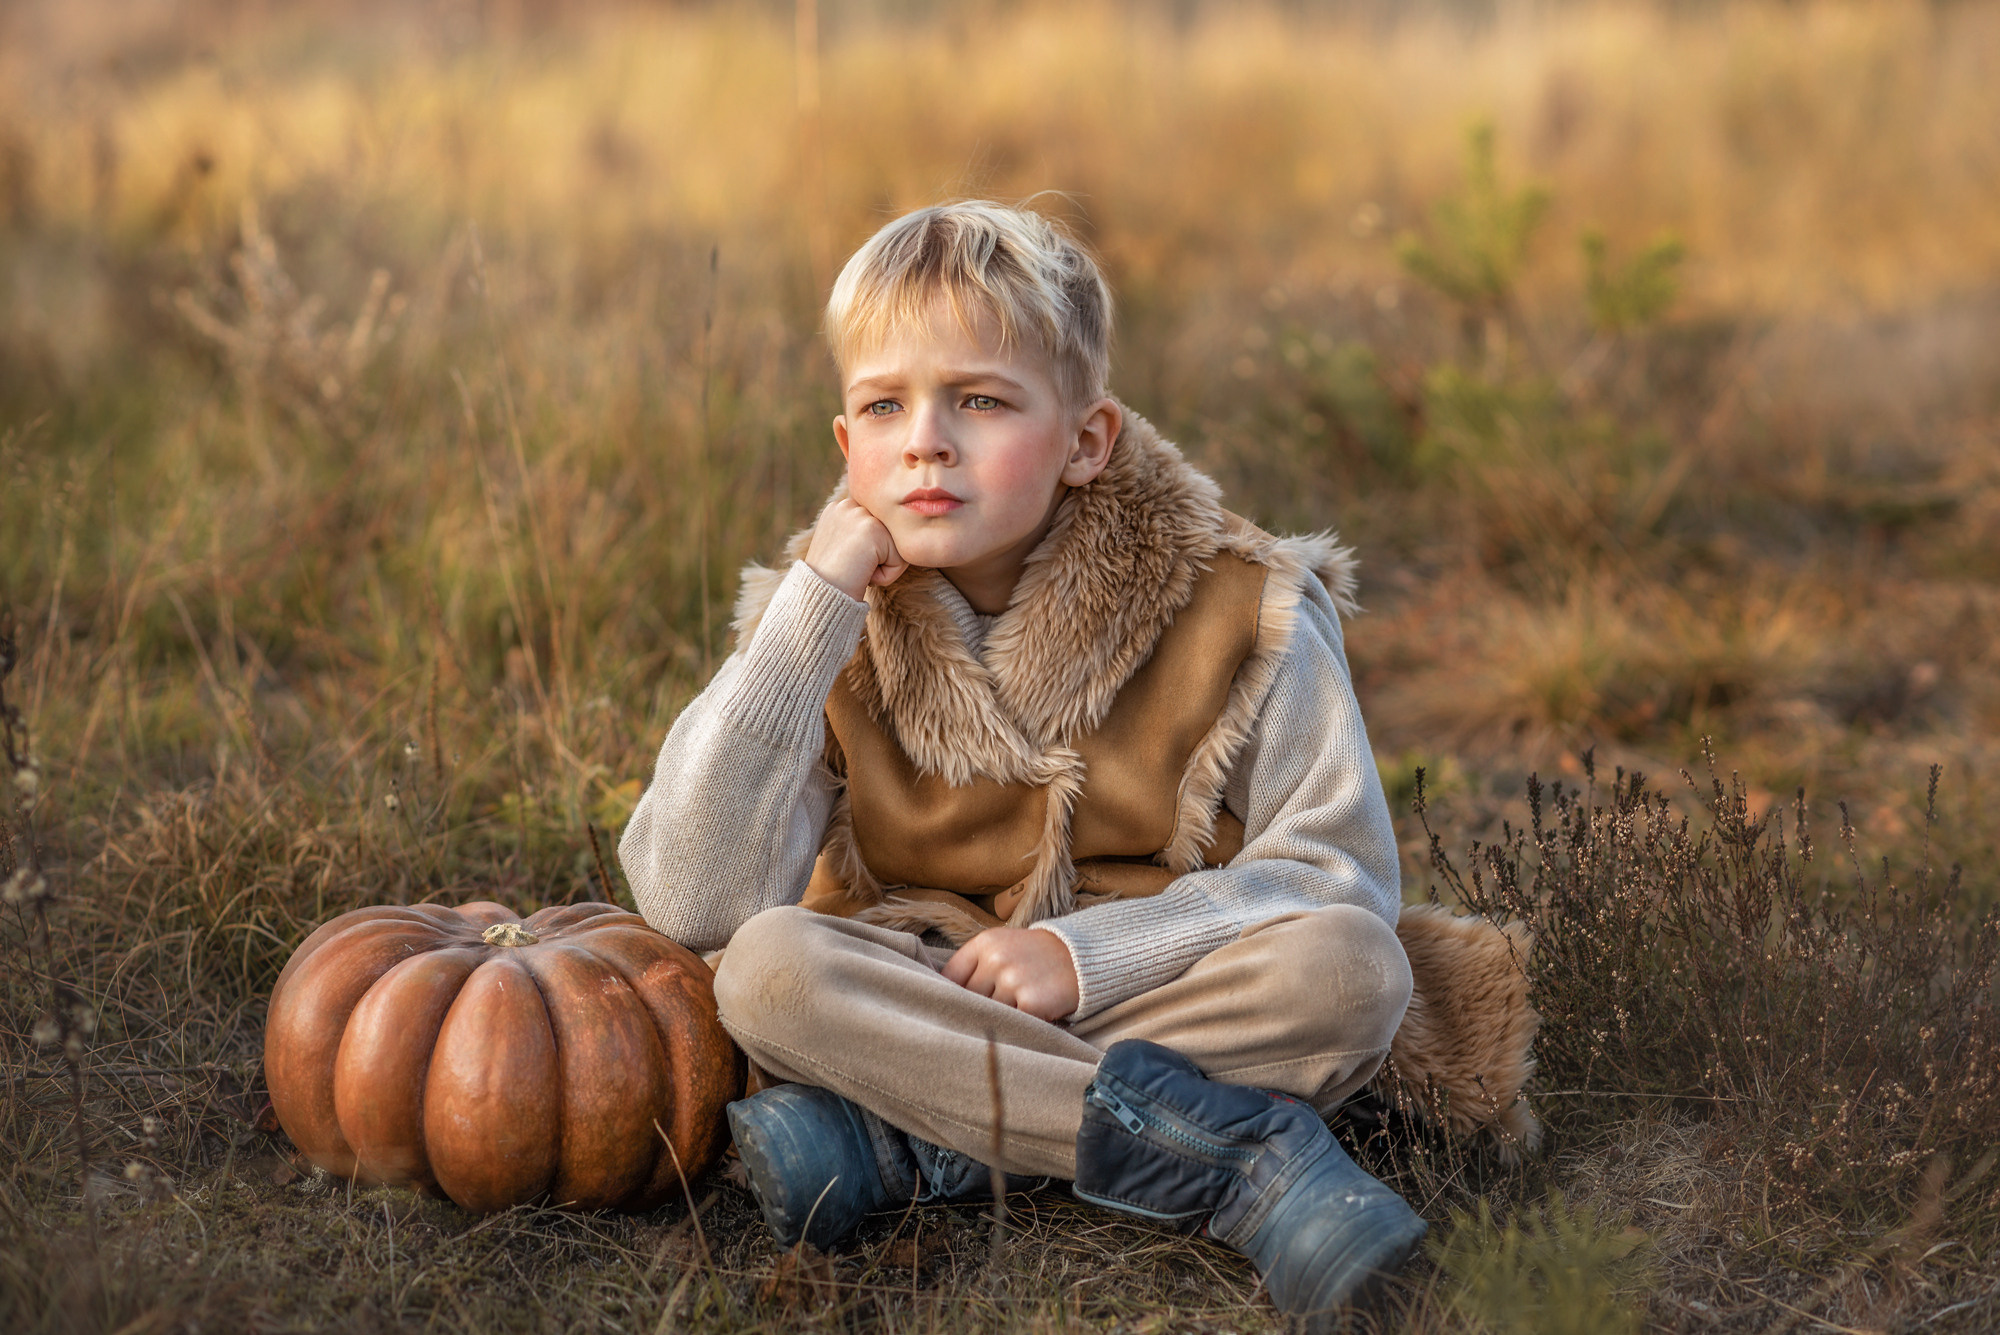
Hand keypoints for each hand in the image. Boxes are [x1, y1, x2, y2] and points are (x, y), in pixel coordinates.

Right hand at [804, 495, 907, 599]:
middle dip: (878, 558)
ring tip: (857, 570)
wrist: (820, 596)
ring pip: (897, 545)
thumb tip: (890, 529)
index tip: (848, 563)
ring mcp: (860, 514)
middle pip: (890, 533)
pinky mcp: (873, 529)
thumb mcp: (842, 548)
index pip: (879, 526)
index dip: (870, 552)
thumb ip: (862, 534)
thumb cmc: (833, 581)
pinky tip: (862, 574)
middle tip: (852, 568)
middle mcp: (848, 504)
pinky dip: (886, 575)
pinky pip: (900, 558)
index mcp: (840, 507)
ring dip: (882, 566)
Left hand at [942, 928, 1079, 1022]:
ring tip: (1017, 1010)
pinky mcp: (1031, 1002)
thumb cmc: (1036, 957)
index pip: (950, 978)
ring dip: (1000, 1019)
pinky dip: (1019, 1026)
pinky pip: (1012, 1024)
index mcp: (985, 943)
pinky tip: (1030, 1016)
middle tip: (993, 1013)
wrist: (1083, 957)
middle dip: (978, 1010)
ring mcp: (1013, 980)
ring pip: (989, 1014)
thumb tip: (944, 998)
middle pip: (968, 1000)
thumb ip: (975, 968)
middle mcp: (996, 959)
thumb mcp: (1003, 948)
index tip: (956, 1007)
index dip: (952, 996)